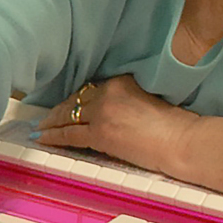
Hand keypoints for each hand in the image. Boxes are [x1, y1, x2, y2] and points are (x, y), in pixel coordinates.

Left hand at [35, 75, 200, 172]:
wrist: (182, 140)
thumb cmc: (175, 127)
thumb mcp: (148, 100)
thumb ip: (127, 101)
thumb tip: (112, 115)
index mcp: (122, 81)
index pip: (92, 90)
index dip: (78, 99)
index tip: (69, 105)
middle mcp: (109, 92)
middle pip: (76, 100)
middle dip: (59, 110)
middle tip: (46, 118)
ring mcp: (102, 112)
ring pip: (69, 115)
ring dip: (51, 123)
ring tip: (40, 128)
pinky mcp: (100, 132)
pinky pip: (69, 134)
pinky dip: (53, 136)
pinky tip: (42, 138)